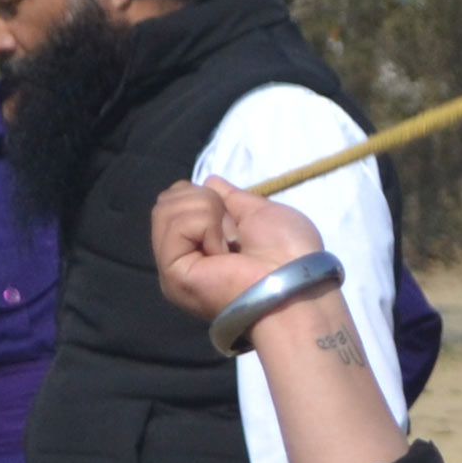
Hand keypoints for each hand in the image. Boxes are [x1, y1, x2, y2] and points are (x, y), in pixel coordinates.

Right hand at [152, 178, 328, 326]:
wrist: (295, 280)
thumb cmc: (288, 250)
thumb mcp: (258, 211)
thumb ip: (231, 199)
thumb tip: (210, 182)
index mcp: (200, 246)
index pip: (175, 202)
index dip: (203, 195)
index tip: (233, 215)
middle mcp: (182, 257)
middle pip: (166, 202)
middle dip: (205, 201)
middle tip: (234, 231)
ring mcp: (174, 269)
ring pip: (166, 209)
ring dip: (208, 213)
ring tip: (230, 243)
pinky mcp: (173, 274)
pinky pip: (175, 225)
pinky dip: (205, 226)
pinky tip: (223, 252)